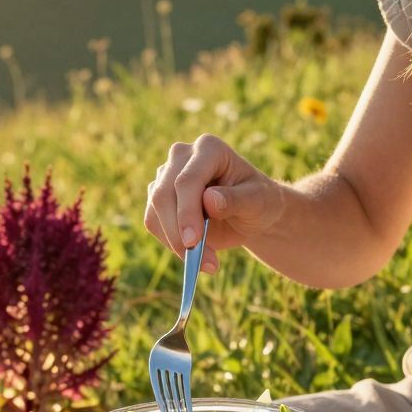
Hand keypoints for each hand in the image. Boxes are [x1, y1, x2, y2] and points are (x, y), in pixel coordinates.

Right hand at [145, 133, 287, 270]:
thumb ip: (236, 199)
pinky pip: (153, 222)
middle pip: (164, 194)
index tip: (193, 243)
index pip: (187, 180)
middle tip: (198, 262)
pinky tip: (196, 256)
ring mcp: (166, 174)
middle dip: (177, 233)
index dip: (186, 212)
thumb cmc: (259, 201)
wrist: (250, 212)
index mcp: (209, 148)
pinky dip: (171, 244)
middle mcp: (182, 156)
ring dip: (175, 243)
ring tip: (207, 264)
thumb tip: (209, 199)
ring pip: (155, 211)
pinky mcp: (158, 195)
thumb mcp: (258, 202)